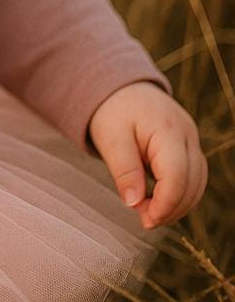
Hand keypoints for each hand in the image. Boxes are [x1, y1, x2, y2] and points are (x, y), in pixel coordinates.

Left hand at [88, 80, 207, 229]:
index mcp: (168, 129)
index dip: (165, 204)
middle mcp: (187, 134)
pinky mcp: (188, 146)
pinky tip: (156, 199)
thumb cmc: (111, 109)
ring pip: (197, 184)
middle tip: (143, 218)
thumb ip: (123, 170)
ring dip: (176, 204)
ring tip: (147, 211)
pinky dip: (177, 192)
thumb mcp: (109, 138)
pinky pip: (192, 177)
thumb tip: (133, 204)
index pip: (177, 176)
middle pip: (192, 184)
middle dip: (171, 208)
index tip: (145, 219)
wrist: (117, 86)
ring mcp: (191, 139)